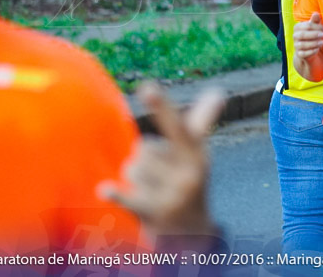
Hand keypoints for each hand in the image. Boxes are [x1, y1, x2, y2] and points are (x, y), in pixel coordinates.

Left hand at [98, 81, 223, 237]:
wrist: (191, 235)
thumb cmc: (189, 182)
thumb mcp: (197, 154)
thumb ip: (202, 122)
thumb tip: (218, 92)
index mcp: (198, 153)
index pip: (178, 125)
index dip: (162, 107)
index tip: (147, 87)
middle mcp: (189, 172)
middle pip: (144, 148)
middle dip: (145, 159)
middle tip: (159, 175)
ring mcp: (173, 194)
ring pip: (132, 169)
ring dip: (134, 179)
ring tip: (151, 191)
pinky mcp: (156, 213)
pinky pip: (128, 196)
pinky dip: (116, 194)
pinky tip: (104, 190)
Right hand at [292, 12, 322, 79]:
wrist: (310, 52)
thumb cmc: (313, 37)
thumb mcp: (316, 28)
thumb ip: (315, 21)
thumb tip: (316, 13)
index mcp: (298, 27)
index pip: (306, 25)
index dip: (316, 27)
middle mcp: (295, 36)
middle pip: (302, 34)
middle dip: (314, 34)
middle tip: (322, 35)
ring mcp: (296, 46)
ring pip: (303, 44)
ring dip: (314, 43)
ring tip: (321, 42)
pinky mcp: (299, 54)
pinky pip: (304, 53)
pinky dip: (312, 51)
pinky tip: (317, 49)